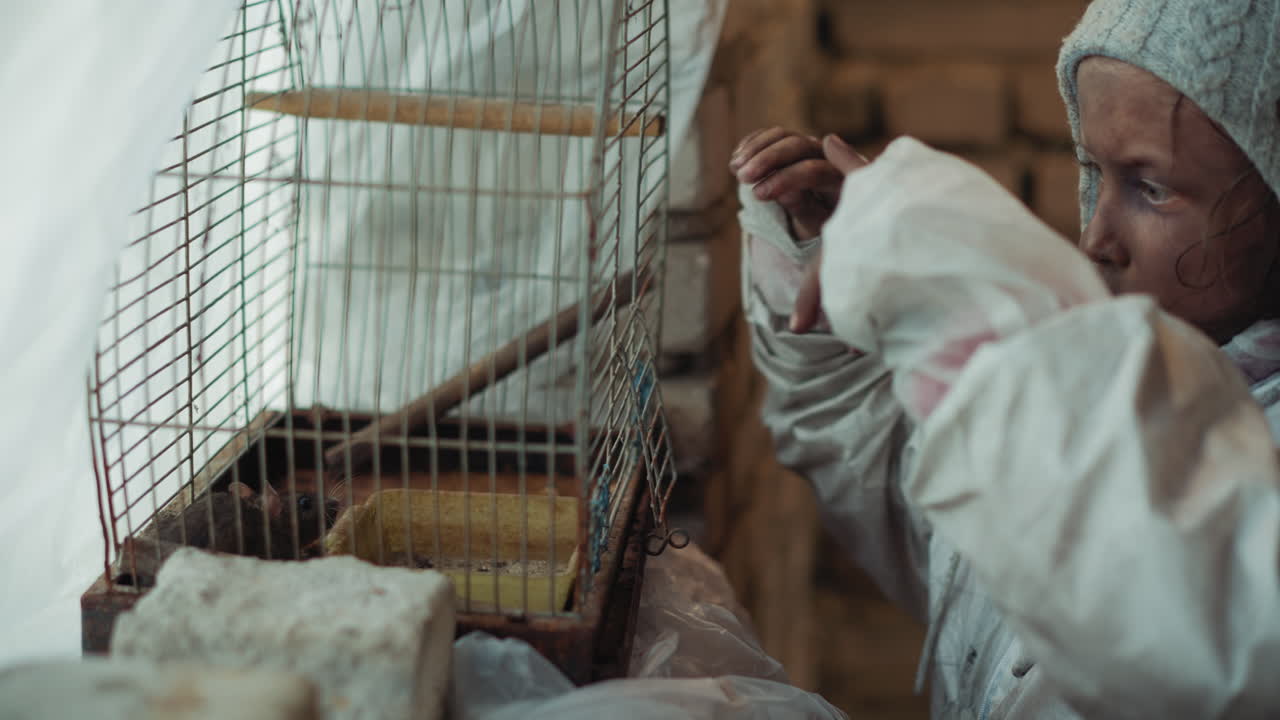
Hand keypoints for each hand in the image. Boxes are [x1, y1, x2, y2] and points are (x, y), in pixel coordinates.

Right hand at [729, 128, 865, 240]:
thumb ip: (804, 208)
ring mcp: (809, 143)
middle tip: (743, 177)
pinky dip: (753, 143)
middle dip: (768, 159)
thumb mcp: (813, 225)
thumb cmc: (819, 225)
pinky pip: (772, 134)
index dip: (786, 179)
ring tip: (733, 168)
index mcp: (841, 176)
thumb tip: (787, 191)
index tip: (758, 195)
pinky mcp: (793, 141)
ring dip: (755, 149)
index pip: (815, 171)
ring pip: (783, 135)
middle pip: (798, 146)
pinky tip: (736, 158)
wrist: (816, 217)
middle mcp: (829, 155)